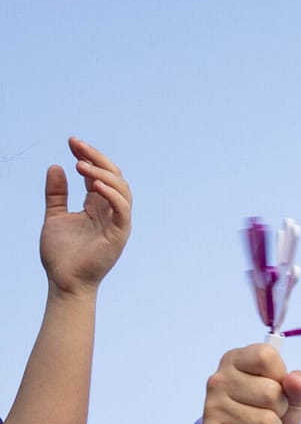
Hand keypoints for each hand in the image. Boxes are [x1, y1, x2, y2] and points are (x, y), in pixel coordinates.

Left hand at [41, 138, 131, 296]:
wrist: (65, 281)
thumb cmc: (61, 254)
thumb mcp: (54, 216)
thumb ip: (56, 193)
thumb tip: (55, 166)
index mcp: (96, 206)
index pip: (97, 175)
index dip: (87, 157)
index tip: (72, 142)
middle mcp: (110, 211)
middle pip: (113, 176)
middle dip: (96, 158)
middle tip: (77, 145)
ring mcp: (117, 222)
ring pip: (121, 189)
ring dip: (102, 173)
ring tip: (80, 164)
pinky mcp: (119, 234)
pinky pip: (122, 209)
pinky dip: (111, 194)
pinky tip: (93, 184)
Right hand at [200, 343, 300, 423]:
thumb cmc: (269, 414)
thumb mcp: (293, 397)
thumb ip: (300, 385)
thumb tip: (295, 380)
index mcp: (235, 360)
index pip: (266, 356)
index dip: (281, 375)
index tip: (276, 385)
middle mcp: (218, 380)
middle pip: (271, 392)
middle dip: (280, 408)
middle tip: (267, 412)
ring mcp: (211, 407)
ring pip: (267, 422)